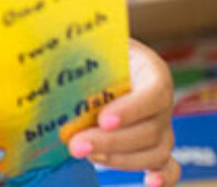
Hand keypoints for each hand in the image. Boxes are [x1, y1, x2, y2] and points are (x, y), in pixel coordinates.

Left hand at [66, 38, 179, 186]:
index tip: (102, 119)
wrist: (99, 58)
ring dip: (120, 160)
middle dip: (112, 142)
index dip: (132, 110)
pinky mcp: (154, 146)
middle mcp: (162, 102)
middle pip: (151, 130)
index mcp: (151, 71)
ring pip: (156, 152)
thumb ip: (75, 52)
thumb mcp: (87, 43)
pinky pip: (169, 166)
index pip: (154, 93)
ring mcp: (161, 127)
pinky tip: (149, 183)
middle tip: (75, 145)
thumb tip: (46, 64)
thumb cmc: (92, 49)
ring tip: (84, 154)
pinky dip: (163, 178)